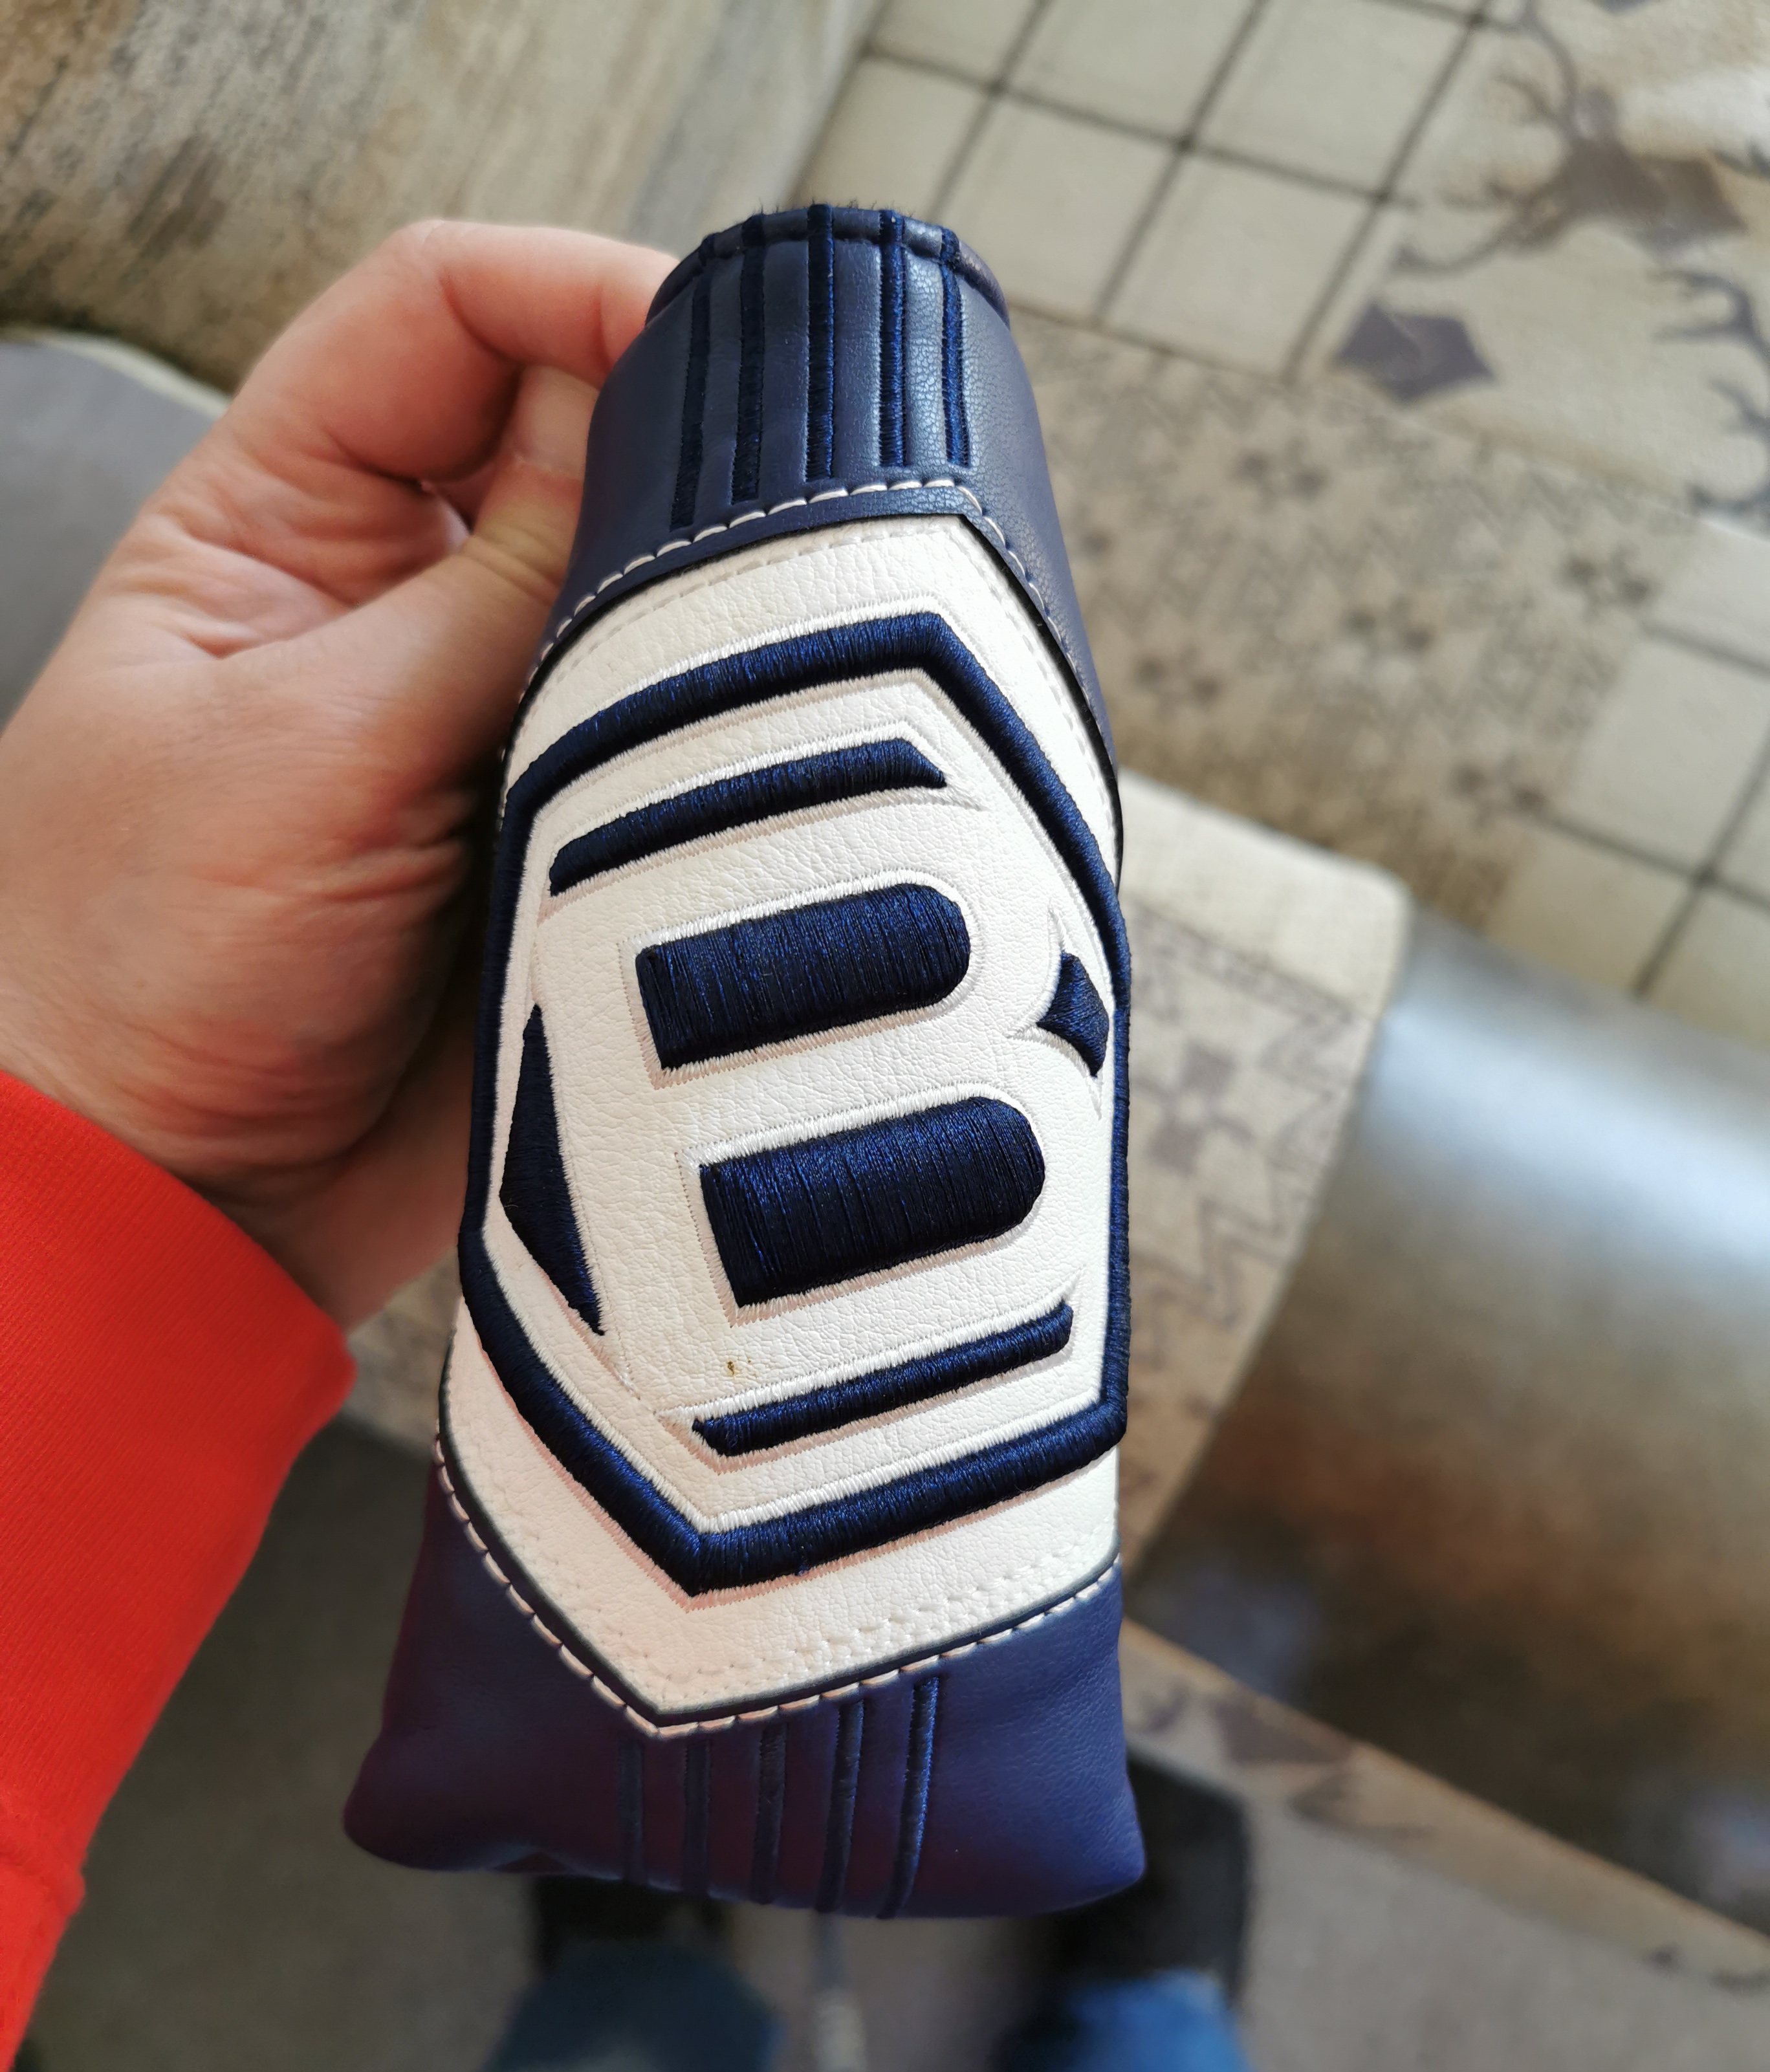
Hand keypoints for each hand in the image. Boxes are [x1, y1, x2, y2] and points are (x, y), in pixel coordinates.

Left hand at [0, 221, 670, 1328]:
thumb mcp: (301, 746)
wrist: (186, 1207)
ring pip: (648, 610)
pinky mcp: (572, 840)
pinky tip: (759, 783)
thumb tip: (641, 436)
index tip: (697, 333)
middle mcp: (401, 603)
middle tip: (770, 518)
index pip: (439, 313)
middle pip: (574, 444)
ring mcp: (495, 724)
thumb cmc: (148, 968)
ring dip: (708, 634)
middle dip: (672, 462)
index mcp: (281, 523)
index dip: (570, 287)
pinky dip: (730, 763)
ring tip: (754, 681)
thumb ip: (483, 599)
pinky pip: (682, 762)